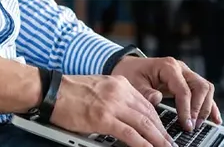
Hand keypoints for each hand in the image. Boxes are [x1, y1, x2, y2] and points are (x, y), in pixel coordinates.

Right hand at [50, 74, 176, 146]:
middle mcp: (120, 91)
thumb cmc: (71, 92)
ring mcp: (112, 104)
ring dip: (159, 141)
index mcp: (119, 83)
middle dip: (163, 133)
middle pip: (149, 115)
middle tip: (172, 145)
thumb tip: (132, 116)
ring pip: (145, 125)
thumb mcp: (100, 87)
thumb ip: (117, 98)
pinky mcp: (104, 118)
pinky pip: (130, 135)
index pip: (147, 104)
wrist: (52, 91)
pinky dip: (144, 145)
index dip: (159, 121)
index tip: (165, 133)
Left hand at [111, 56, 221, 131]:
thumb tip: (157, 99)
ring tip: (197, 124)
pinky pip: (204, 92)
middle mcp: (179, 68)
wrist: (129, 67)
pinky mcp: (187, 82)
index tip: (185, 125)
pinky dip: (211, 105)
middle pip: (201, 86)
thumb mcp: (133, 82)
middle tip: (190, 125)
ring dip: (205, 107)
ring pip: (206, 88)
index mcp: (167, 66)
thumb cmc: (131, 73)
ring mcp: (185, 74)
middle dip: (199, 108)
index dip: (186, 109)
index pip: (183, 89)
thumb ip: (145, 92)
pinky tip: (215, 119)